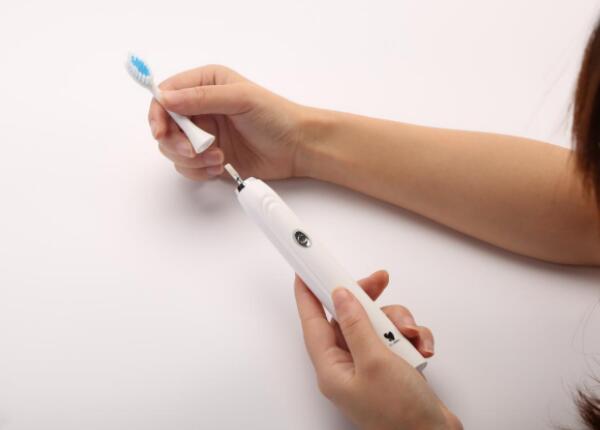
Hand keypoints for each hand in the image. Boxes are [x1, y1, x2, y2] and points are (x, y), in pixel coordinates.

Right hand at [147, 65, 315, 180]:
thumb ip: (202, 98)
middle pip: (165, 126)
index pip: (166, 96)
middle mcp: (200, 108)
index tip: (161, 131)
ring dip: (191, 159)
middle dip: (175, 142)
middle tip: (195, 150)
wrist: (297, 147)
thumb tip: (167, 98)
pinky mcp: (210, 157)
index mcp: (205, 84)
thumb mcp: (240, 98)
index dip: (158, 113)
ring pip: (174, 150)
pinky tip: (219, 166)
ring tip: (218, 158)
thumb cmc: (276, 116)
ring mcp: (204, 135)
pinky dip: (199, 170)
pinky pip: (188, 167)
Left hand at [294, 271, 461, 429]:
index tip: (306, 269)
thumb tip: (341, 298)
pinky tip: (420, 348)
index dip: (308, 293)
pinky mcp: (390, 365)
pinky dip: (410, 337)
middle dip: (367, 300)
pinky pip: (395, 336)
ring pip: (375, 323)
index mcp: (332, 368)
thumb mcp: (375, 362)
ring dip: (397, 323)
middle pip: (348, 316)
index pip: (312, 321)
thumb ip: (356, 326)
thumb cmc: (400, 416)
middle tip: (378, 282)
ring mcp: (369, 365)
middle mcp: (347, 365)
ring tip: (409, 337)